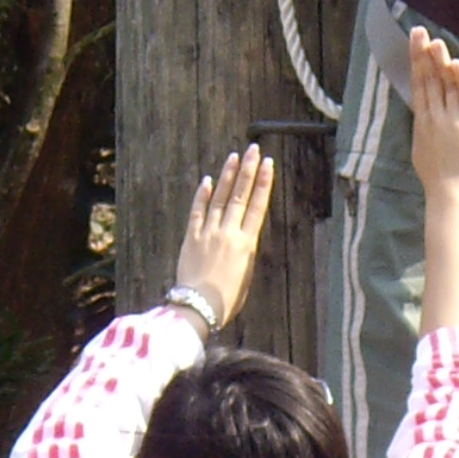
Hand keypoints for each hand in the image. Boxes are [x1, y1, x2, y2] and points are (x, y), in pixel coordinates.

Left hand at [173, 146, 272, 329]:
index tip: (267, 164)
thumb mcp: (246, 276)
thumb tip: (244, 239)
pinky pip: (197, 211)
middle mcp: (228, 233)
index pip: (257, 206)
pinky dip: (202, 195)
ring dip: (227, 176)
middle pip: (240, 195)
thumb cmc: (227, 299)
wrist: (199, 307)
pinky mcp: (191, 238)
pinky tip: (208, 180)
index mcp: (246, 244)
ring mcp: (208, 233)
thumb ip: (245, 253)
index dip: (263, 183)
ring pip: (219, 198)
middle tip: (253, 150)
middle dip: (248, 170)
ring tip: (233, 157)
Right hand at [407, 27, 458, 195]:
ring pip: (444, 85)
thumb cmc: (437, 178)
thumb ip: (424, 127)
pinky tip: (454, 63)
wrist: (450, 194)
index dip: (416, 63)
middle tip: (419, 32)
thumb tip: (424, 112)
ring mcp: (451, 120)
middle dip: (423, 54)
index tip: (415, 43)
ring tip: (435, 41)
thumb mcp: (422, 149)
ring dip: (440, 62)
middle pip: (428, 79)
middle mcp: (434, 117)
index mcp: (422, 122)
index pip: (418, 85)